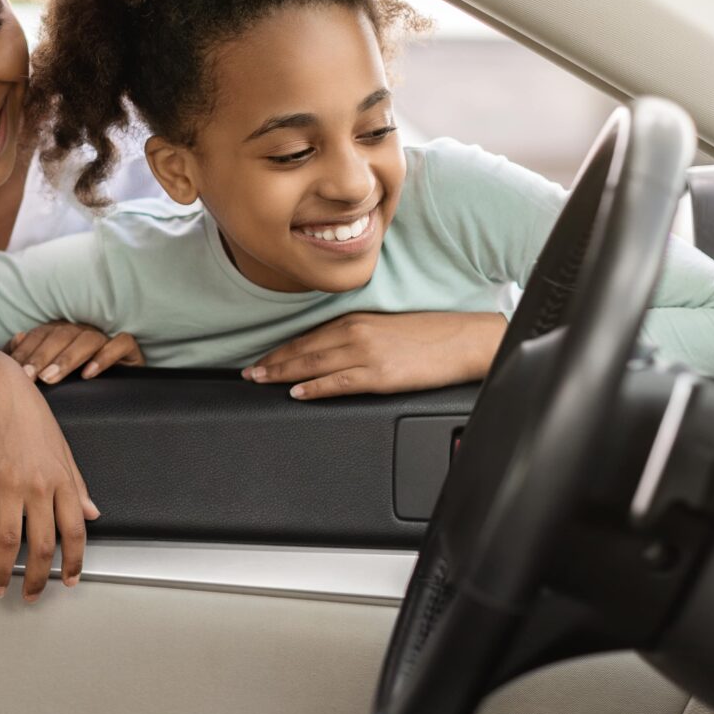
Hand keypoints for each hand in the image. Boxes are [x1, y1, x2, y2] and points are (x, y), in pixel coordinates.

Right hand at [0, 343, 99, 600]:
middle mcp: (37, 485)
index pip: (75, 531)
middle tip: (29, 594)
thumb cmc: (29, 413)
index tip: (68, 580)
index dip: (74, 562)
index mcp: (61, 480)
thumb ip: (77, 484)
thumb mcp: (62, 448)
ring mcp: (6, 483)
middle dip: (36, 578)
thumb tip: (92, 512)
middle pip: (40, 545)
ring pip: (6, 540)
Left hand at [5, 322, 145, 384]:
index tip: (14, 371)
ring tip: (51, 378)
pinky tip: (89, 373)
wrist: (121, 394)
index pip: (41, 335)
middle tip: (30, 377)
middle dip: (42, 356)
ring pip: (88, 339)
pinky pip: (121, 344)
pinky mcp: (130, 351)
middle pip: (61, 335)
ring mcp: (107, 340)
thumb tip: (16, 338)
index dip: (26, 351)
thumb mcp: (51, 371)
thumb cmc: (79, 382)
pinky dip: (106, 356)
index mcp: (62, 333)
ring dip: (68, 357)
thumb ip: (30, 355)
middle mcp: (83, 332)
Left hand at [244, 311, 506, 400]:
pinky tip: (297, 393)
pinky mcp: (380, 375)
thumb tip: (334, 353)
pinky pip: (338, 382)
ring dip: (282, 373)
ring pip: (313, 364)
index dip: (282, 349)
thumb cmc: (431, 336)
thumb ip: (359, 337)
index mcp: (358, 320)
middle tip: (248, 373)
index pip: (308, 336)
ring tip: (260, 381)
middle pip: (303, 349)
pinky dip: (314, 387)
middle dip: (272, 361)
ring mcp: (366, 354)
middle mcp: (356, 333)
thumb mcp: (387, 328)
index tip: (261, 358)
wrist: (465, 340)